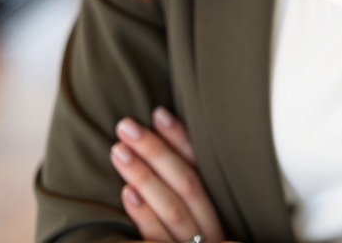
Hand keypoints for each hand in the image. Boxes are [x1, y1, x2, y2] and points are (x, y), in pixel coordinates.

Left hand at [111, 107, 226, 242]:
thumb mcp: (205, 224)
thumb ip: (192, 196)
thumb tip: (169, 152)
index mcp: (221, 212)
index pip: (203, 169)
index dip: (182, 140)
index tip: (159, 112)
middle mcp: (214, 230)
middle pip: (188, 185)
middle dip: (157, 152)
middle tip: (127, 125)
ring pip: (173, 210)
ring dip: (145, 176)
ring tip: (119, 150)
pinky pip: (158, 241)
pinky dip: (144, 216)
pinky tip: (127, 194)